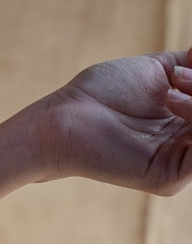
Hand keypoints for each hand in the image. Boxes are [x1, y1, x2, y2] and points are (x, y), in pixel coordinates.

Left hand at [0, 48, 191, 224]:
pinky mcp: (167, 179)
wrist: (65, 118)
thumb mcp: (162, 70)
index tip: (190, 65)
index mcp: (188, 125)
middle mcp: (187, 148)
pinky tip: (174, 101)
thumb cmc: (103, 93)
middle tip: (181, 76)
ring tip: (171, 87)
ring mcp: (179, 165)